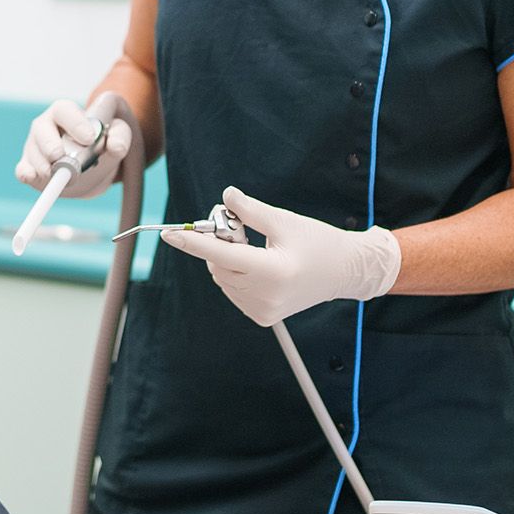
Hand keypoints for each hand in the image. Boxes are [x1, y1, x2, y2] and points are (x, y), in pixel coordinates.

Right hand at [15, 98, 132, 199]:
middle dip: (49, 144)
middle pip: (41, 130)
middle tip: (60, 156)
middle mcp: (45, 126)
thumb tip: (115, 145)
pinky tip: (32, 177)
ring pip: (32, 152)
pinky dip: (26, 174)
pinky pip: (22, 170)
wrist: (89, 167)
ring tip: (55, 175)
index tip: (89, 139)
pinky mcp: (28, 166)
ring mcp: (34, 147)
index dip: (74, 123)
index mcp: (65, 113)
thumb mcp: (117, 134)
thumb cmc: (100, 144)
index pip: (64, 110)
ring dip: (43, 164)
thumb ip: (121, 135)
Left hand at [161, 186, 401, 325]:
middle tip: (240, 228)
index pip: (222, 255)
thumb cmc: (318, 242)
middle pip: (219, 265)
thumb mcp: (285, 221)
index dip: (193, 242)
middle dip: (220, 243)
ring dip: (227, 259)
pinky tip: (260, 267)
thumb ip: (251, 211)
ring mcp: (263, 310)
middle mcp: (266, 296)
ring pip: (222, 278)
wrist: (344, 272)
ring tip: (257, 249)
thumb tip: (225, 196)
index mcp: (273, 271)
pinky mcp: (262, 317)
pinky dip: (235, 274)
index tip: (169, 234)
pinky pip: (232, 290)